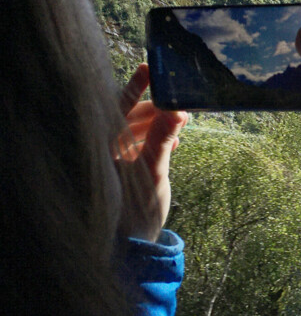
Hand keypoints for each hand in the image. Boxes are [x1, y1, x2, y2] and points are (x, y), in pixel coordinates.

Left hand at [116, 63, 187, 241]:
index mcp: (103, 148)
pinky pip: (138, 144)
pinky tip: (175, 144)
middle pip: (128, 117)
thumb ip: (163, 140)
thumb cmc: (137, 213)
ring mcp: (113, 159)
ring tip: (183, 125)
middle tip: (181, 102)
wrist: (134, 248)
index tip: (151, 67)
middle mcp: (104, 150)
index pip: (116, 107)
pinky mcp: (124, 169)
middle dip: (157, 109)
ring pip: (135, 130)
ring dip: (160, 125)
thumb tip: (177, 110)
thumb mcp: (154, 175)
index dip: (135, 87)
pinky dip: (156, 140)